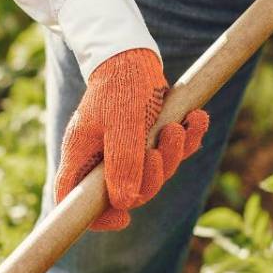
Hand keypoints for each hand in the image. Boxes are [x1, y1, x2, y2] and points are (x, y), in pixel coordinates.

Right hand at [54, 48, 208, 229]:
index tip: (123, 219)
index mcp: (83, 156)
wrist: (134, 53)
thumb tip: (125, 204)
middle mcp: (102, 157)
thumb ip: (123, 163)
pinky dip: (189, 138)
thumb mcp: (122, 124)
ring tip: (178, 126)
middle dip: (152, 176)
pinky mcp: (150, 136)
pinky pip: (173, 152)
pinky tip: (197, 118)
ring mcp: (127, 149)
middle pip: (127, 191)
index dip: (97, 218)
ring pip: (154, 173)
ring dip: (174, 153)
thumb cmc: (120, 86)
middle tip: (159, 149)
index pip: (74, 200)